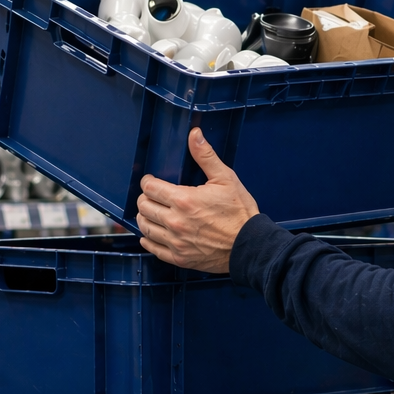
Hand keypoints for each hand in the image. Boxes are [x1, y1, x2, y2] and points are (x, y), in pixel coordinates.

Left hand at [137, 128, 259, 272]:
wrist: (250, 246)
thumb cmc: (240, 214)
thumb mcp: (226, 179)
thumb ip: (206, 156)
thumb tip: (195, 136)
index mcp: (184, 200)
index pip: (149, 188)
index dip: (148, 181)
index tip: (152, 181)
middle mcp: (175, 221)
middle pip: (143, 206)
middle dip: (145, 198)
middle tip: (153, 196)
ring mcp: (176, 241)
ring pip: (144, 227)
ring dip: (145, 217)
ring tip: (152, 213)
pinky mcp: (179, 258)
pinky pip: (153, 249)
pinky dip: (148, 240)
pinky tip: (152, 235)